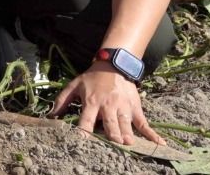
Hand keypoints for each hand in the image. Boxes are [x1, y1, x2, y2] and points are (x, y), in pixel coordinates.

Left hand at [49, 63, 163, 145]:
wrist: (113, 64)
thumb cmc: (92, 78)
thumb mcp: (74, 85)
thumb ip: (62, 100)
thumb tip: (50, 115)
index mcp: (92, 102)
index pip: (86, 120)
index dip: (84, 131)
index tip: (83, 141)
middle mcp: (108, 106)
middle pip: (110, 124)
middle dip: (111, 135)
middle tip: (113, 143)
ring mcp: (123, 107)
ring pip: (125, 124)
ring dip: (126, 134)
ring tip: (127, 143)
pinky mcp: (135, 108)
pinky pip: (143, 123)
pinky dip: (152, 134)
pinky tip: (159, 144)